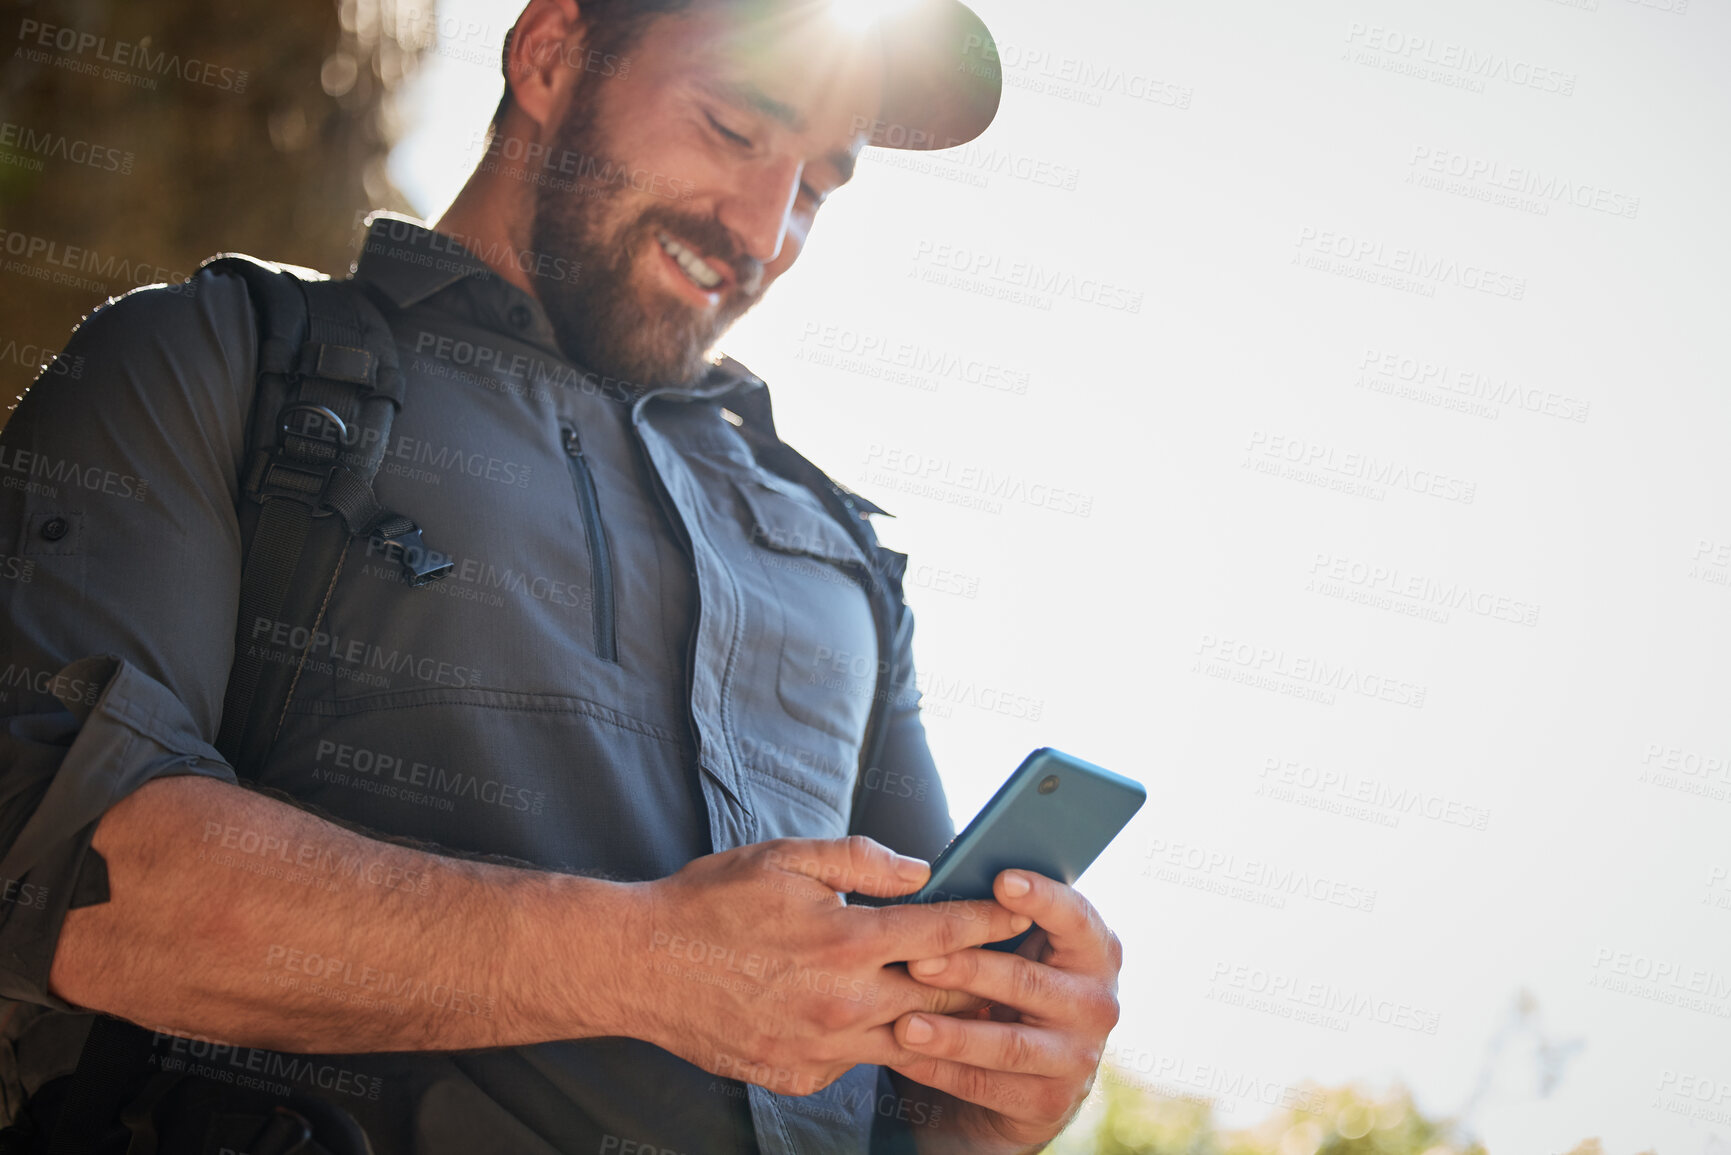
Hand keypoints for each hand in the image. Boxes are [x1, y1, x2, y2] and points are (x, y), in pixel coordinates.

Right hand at [614, 836, 1031, 1096]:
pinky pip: (854, 1061)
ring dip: (937, 1020)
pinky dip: (872, 1041)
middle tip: (1015, 965)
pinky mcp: (797, 1077)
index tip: (1023, 910)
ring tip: (968, 1000)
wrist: (640, 966)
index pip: (945, 933)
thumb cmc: (711, 901)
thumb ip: (860, 860)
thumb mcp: (785, 858)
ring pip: (905, 1040)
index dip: (991, 920)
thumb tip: (921, 869)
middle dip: (983, 981)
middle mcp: (842, 1004)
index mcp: (846, 942)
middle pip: (942, 999)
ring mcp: (820, 1049)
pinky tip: (879, 1021)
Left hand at [885, 870, 1122, 1153]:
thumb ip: (997, 920)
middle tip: (917, 960)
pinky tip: (904, 1058)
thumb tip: (940, 883)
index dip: (1042, 898)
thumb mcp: (1017, 949)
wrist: (1024, 1075)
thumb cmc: (1009, 986)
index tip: (1001, 881)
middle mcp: (1097, 1003)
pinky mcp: (1050, 1102)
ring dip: (952, 1035)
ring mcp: (1078, 1057)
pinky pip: (986, 1086)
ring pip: (1007, 1044)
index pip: (1076, 918)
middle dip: (968, 970)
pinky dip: (941, 1072)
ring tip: (904, 1025)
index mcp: (1095, 951)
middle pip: (1028, 981)